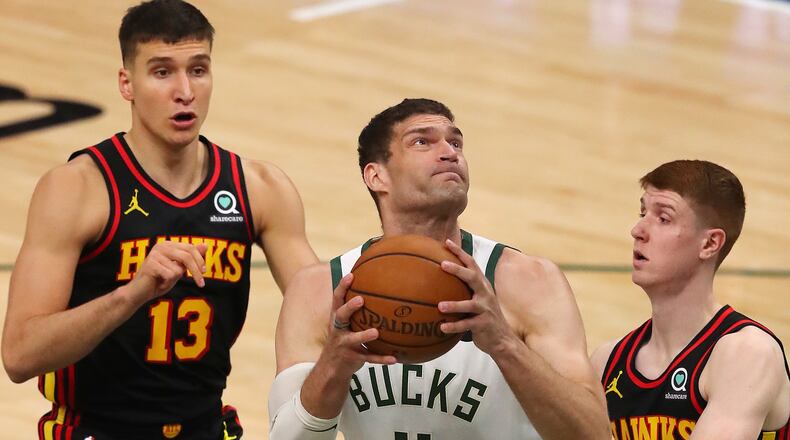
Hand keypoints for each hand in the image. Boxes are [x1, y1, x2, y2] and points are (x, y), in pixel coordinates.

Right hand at [127, 241, 207, 302]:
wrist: (139, 293)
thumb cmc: (159, 280)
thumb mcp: (178, 269)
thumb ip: (191, 258)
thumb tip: (205, 245)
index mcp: (168, 245)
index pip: (191, 248)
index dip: (200, 261)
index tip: (204, 272)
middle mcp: (161, 246)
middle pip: (187, 256)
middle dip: (196, 271)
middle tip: (201, 284)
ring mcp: (155, 254)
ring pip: (179, 268)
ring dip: (175, 279)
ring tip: (165, 281)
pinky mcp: (151, 264)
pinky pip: (170, 275)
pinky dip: (167, 283)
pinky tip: (159, 283)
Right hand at [318, 273, 396, 377]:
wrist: (331, 366)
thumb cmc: (343, 337)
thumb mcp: (345, 322)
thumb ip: (355, 308)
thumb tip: (378, 287)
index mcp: (337, 317)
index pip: (337, 298)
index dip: (342, 287)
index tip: (351, 275)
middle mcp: (338, 329)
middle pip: (341, 315)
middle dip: (350, 307)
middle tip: (361, 300)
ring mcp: (344, 344)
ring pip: (353, 339)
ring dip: (364, 336)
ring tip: (375, 332)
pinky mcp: (353, 358)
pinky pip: (368, 358)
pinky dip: (381, 358)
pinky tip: (394, 358)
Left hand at [438, 239, 517, 355]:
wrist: (502, 338)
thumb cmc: (484, 316)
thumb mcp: (476, 299)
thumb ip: (463, 289)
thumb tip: (437, 280)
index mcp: (482, 285)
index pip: (471, 264)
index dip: (459, 252)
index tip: (446, 242)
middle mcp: (485, 293)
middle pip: (472, 277)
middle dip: (458, 270)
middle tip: (442, 264)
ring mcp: (485, 309)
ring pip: (469, 304)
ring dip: (454, 305)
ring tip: (440, 306)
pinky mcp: (484, 324)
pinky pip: (467, 325)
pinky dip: (454, 326)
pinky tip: (442, 327)